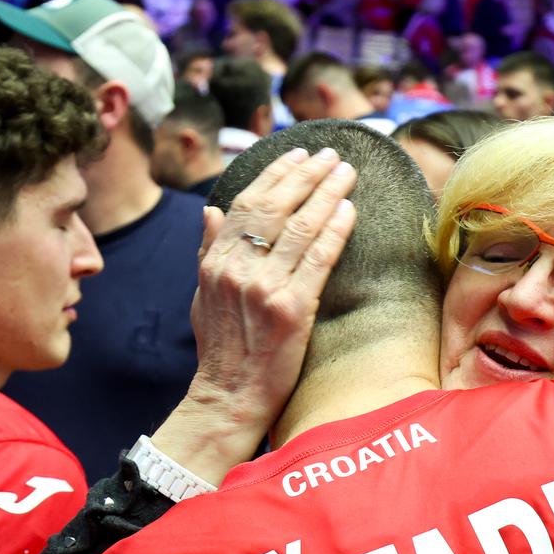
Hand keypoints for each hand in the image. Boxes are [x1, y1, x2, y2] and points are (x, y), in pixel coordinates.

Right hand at [150, 148, 357, 484]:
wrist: (229, 398)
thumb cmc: (221, 351)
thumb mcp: (203, 296)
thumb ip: (208, 251)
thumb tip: (212, 212)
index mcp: (215, 262)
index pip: (247, 204)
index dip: (276, 174)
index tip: (298, 155)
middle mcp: (237, 269)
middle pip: (276, 207)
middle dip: (307, 175)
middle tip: (331, 155)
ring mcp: (263, 287)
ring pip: (301, 227)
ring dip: (327, 193)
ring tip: (347, 172)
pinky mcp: (291, 309)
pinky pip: (318, 259)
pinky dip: (335, 231)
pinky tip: (349, 210)